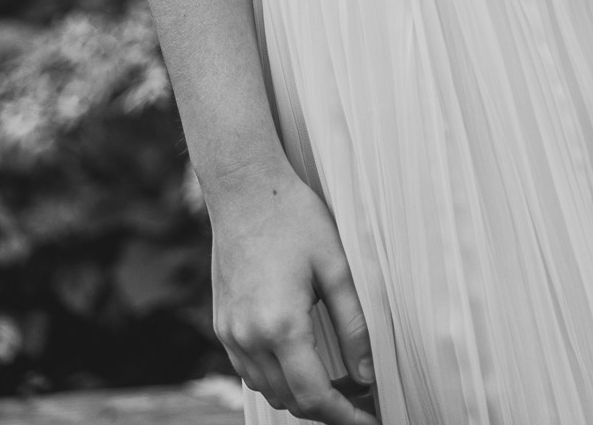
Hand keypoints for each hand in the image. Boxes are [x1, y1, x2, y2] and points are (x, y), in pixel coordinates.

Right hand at [208, 164, 376, 422]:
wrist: (245, 190)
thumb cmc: (294, 217)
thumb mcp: (335, 266)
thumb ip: (353, 324)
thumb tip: (367, 374)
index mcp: (282, 326)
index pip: (315, 396)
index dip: (345, 416)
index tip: (369, 421)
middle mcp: (250, 338)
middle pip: (291, 401)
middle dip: (326, 409)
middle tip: (360, 401)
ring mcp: (231, 334)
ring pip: (268, 391)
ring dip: (301, 396)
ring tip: (335, 385)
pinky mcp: (222, 324)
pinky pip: (250, 371)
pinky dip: (276, 378)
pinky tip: (299, 362)